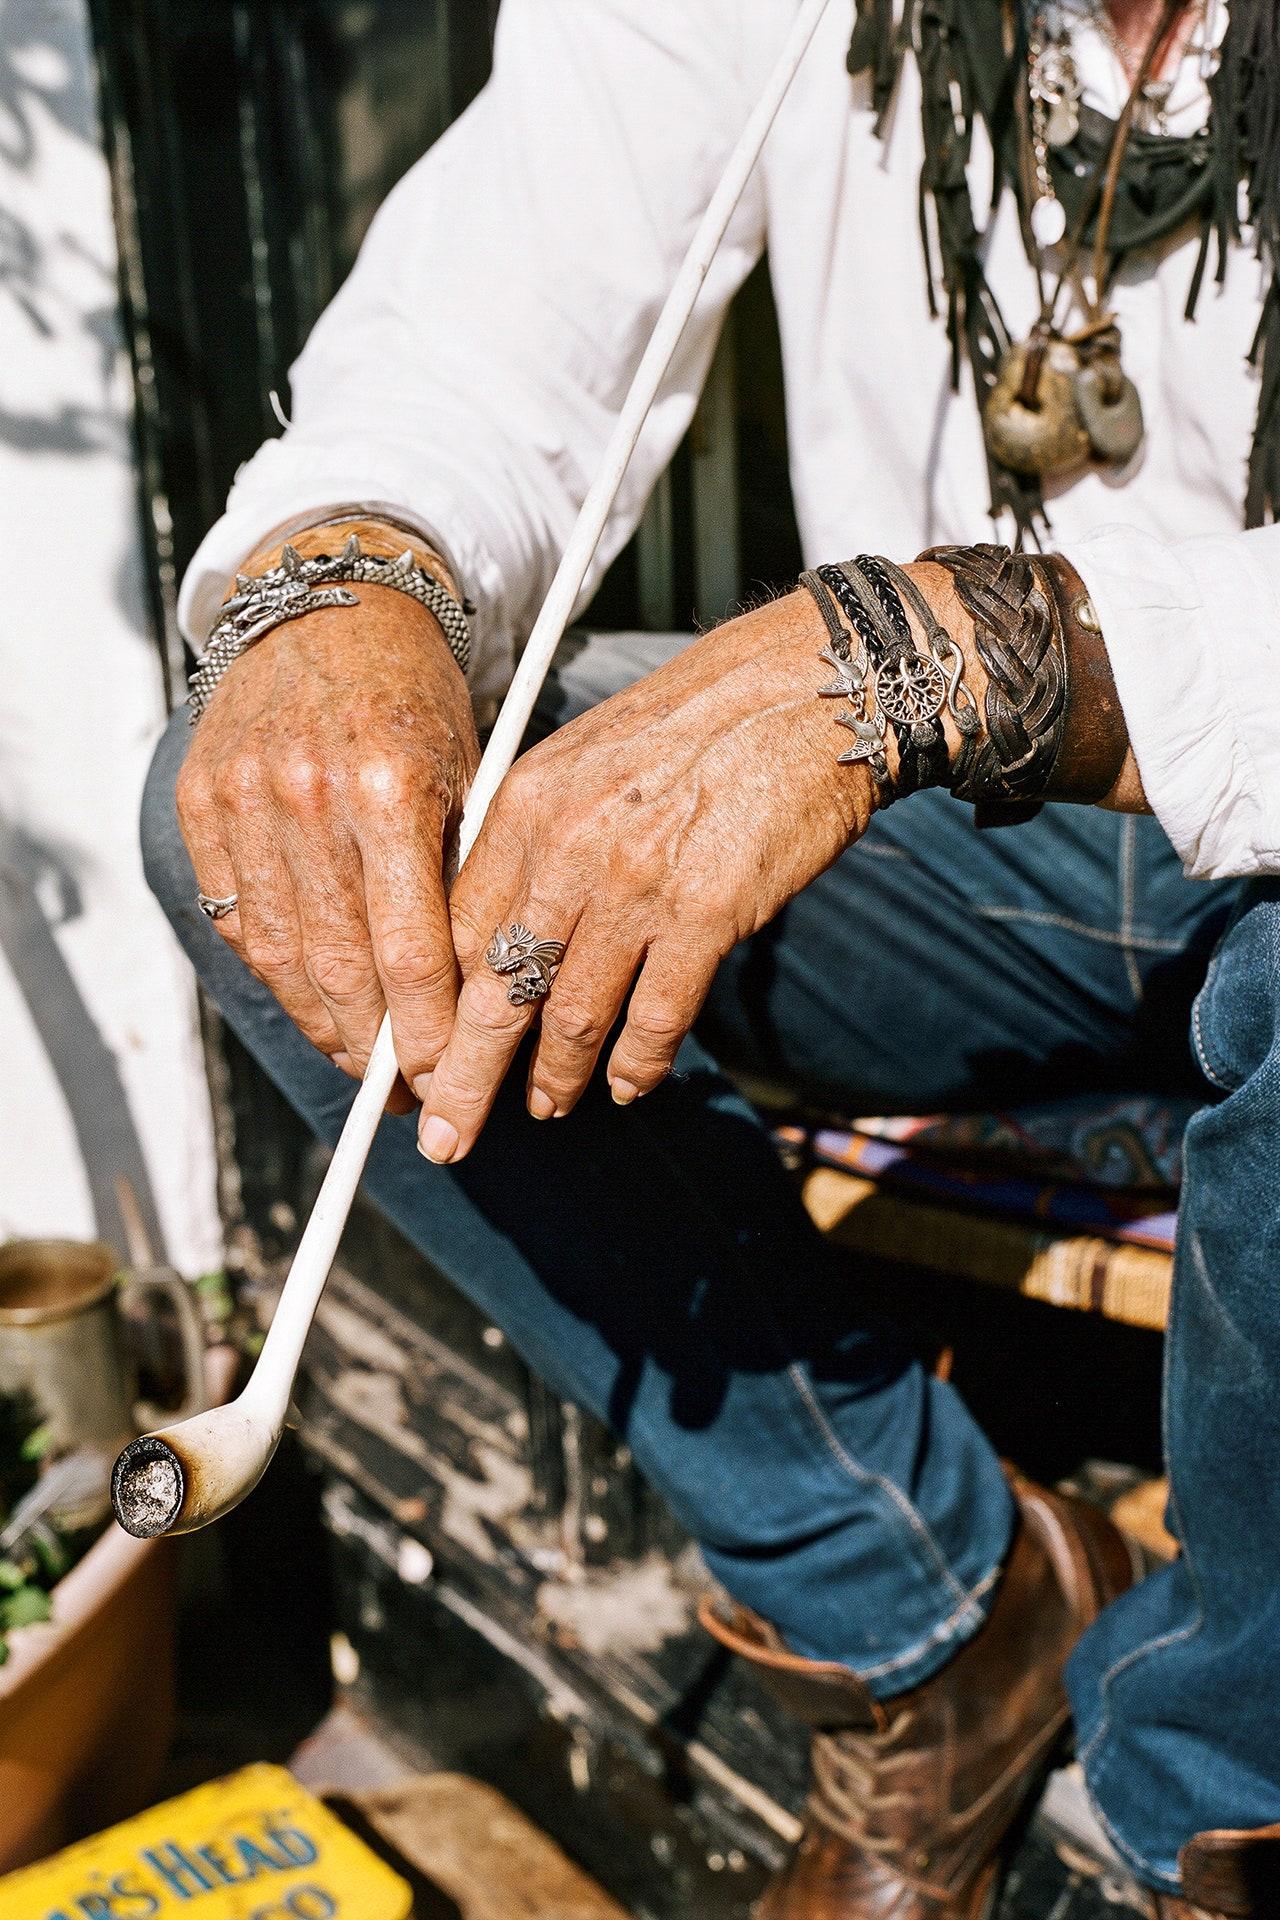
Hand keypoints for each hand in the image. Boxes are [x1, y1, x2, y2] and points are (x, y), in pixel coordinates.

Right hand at [177, 540, 479, 1112]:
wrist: (329, 605)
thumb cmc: (418, 696)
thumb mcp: (467, 771)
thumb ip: (461, 877)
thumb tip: (473, 997)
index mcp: (389, 787)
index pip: (409, 951)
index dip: (425, 1033)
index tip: (446, 1079)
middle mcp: (308, 798)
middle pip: (340, 970)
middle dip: (377, 1051)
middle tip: (410, 1096)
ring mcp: (244, 801)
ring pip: (282, 959)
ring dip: (326, 1030)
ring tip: (366, 1067)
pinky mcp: (201, 805)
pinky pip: (240, 922)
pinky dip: (280, 977)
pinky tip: (317, 1007)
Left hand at [417, 589, 876, 1163]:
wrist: (807, 690)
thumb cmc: (696, 727)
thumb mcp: (585, 761)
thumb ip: (536, 844)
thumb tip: (504, 939)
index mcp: (527, 806)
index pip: (455, 933)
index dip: (436, 1014)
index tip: (426, 1061)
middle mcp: (569, 848)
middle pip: (495, 992)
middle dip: (464, 1079)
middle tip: (446, 1139)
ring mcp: (638, 884)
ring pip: (573, 1015)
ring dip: (555, 1077)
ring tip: (546, 1107)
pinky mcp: (709, 913)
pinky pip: (656, 1019)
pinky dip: (636, 1066)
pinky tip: (627, 1088)